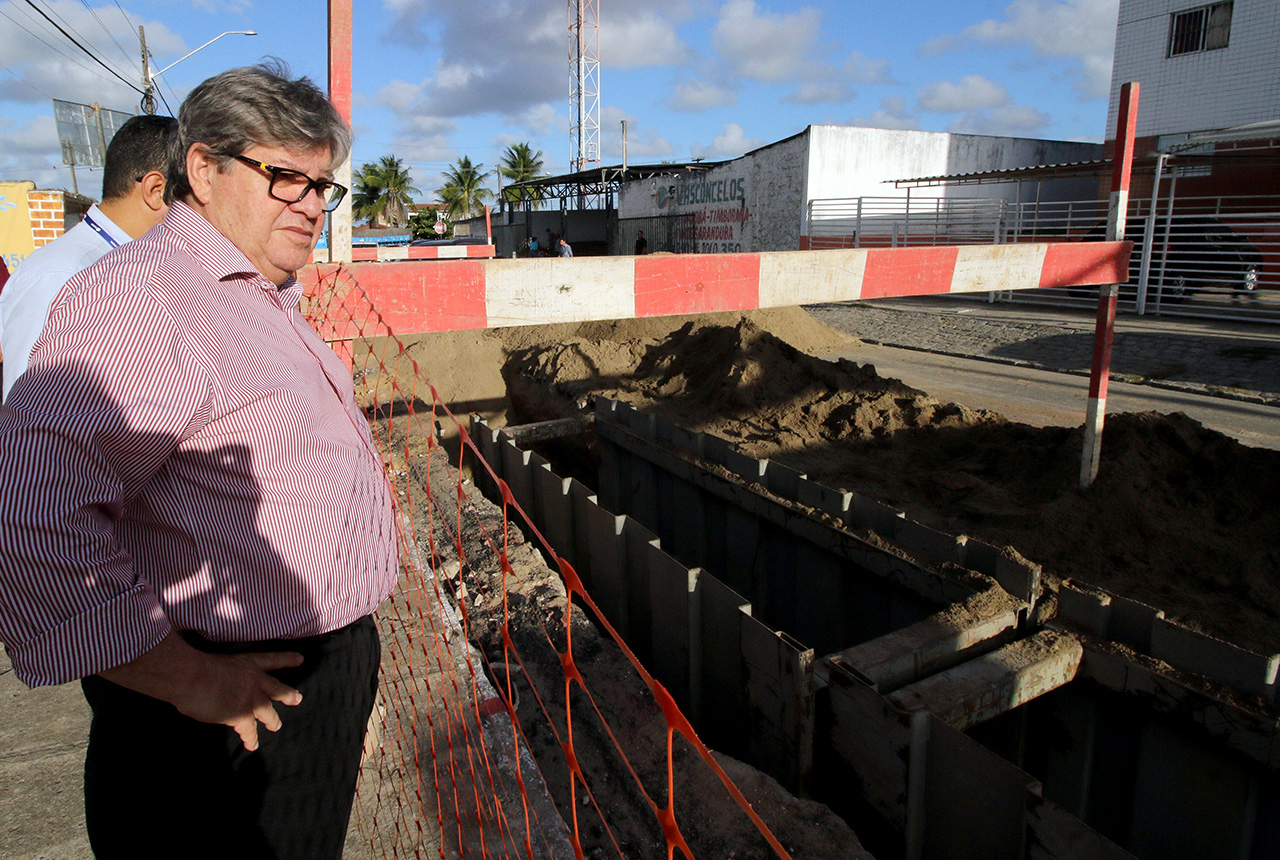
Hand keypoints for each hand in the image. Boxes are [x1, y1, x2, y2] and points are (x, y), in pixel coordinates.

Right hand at [99, 632, 303, 750]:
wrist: (191, 676)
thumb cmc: (194, 663)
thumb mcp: (214, 658)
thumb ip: (219, 668)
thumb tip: (207, 674)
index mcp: (247, 662)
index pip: (271, 659)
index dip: (286, 659)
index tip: (300, 659)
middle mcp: (254, 680)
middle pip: (276, 688)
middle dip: (287, 694)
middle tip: (298, 698)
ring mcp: (250, 698)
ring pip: (267, 711)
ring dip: (272, 719)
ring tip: (276, 726)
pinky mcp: (241, 716)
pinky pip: (249, 730)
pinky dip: (250, 738)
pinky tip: (252, 745)